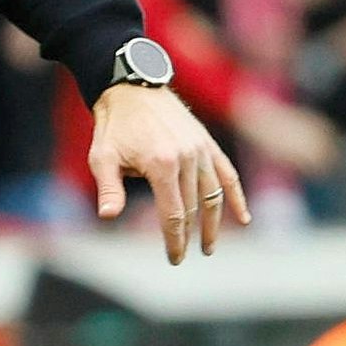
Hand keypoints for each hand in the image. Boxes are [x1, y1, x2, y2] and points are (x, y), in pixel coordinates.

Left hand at [89, 83, 246, 262]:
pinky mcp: (207, 143)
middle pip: (193, 208)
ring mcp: (200, 149)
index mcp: (162, 164)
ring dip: (213, 223)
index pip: (174, 214)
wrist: (133, 87)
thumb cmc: (114, 125)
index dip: (175, 240)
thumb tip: (108, 215)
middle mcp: (187, 157)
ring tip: (209, 246)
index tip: (174, 258)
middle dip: (188, 236)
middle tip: (181, 256)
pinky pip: (227, 173)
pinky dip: (236, 196)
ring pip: (213, 195)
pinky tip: (243, 218)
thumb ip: (108, 188)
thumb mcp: (102, 157)